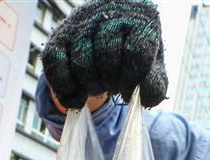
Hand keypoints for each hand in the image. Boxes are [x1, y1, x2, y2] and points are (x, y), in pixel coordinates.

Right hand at [41, 0, 167, 108]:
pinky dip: (65, 88)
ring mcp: (81, 21)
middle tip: (112, 85)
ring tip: (98, 86)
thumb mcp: (151, 67)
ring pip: (81, 64)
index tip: (130, 87)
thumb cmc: (133, 52)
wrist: (109, 33)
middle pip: (107, 58)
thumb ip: (154, 85)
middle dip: (110, 82)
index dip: (132, 79)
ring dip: (90, 87)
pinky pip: (55, 65)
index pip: (137, 53)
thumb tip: (142, 97)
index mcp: (140, 17)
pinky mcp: (59, 34)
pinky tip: (77, 96)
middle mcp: (108, 12)